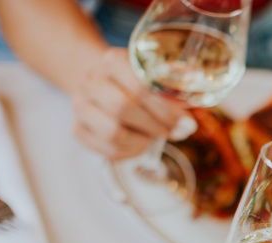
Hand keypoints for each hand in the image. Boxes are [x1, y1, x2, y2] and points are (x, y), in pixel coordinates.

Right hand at [70, 47, 194, 159]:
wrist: (102, 84)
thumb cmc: (136, 83)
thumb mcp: (154, 75)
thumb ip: (173, 85)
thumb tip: (193, 99)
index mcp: (112, 61)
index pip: (140, 87)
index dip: (166, 109)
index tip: (187, 124)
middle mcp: (91, 81)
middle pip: (124, 108)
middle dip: (156, 126)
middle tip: (173, 133)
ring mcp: (80, 106)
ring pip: (114, 134)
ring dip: (142, 141)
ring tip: (153, 136)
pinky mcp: (78, 129)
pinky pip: (108, 151)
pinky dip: (131, 152)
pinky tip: (139, 143)